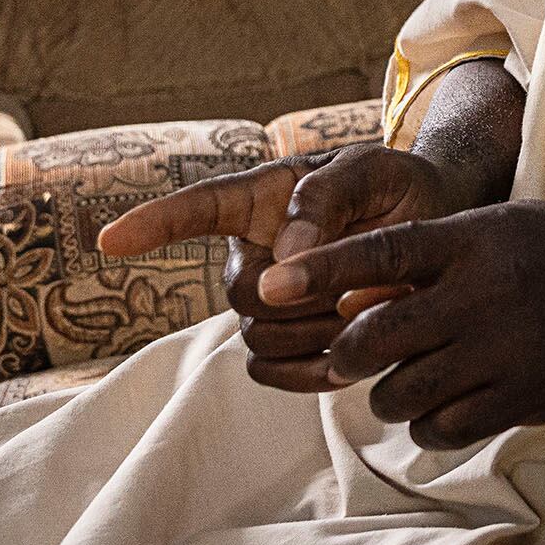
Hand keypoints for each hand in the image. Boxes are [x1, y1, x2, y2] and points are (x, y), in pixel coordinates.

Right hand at [97, 143, 475, 389]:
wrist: (436, 232)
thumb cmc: (397, 188)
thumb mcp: (372, 170)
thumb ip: (325, 198)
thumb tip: (283, 256)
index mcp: (262, 199)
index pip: (196, 209)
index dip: (153, 224)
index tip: (109, 242)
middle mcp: (254, 252)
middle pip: (242, 295)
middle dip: (302, 297)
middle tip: (362, 282)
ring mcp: (270, 302)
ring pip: (258, 338)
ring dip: (316, 333)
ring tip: (369, 308)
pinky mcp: (292, 346)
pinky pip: (274, 374)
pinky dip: (313, 372)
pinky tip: (352, 356)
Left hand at [253, 201, 544, 448]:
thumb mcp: (499, 226)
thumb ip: (432, 255)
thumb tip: (351, 295)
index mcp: (476, 241)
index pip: (380, 253)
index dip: (318, 270)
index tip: (267, 285)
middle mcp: (485, 297)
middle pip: (376, 337)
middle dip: (346, 352)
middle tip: (345, 353)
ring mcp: (503, 354)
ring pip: (400, 393)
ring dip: (385, 391)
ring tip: (403, 378)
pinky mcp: (519, 401)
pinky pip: (441, 430)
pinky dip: (426, 424)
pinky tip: (441, 404)